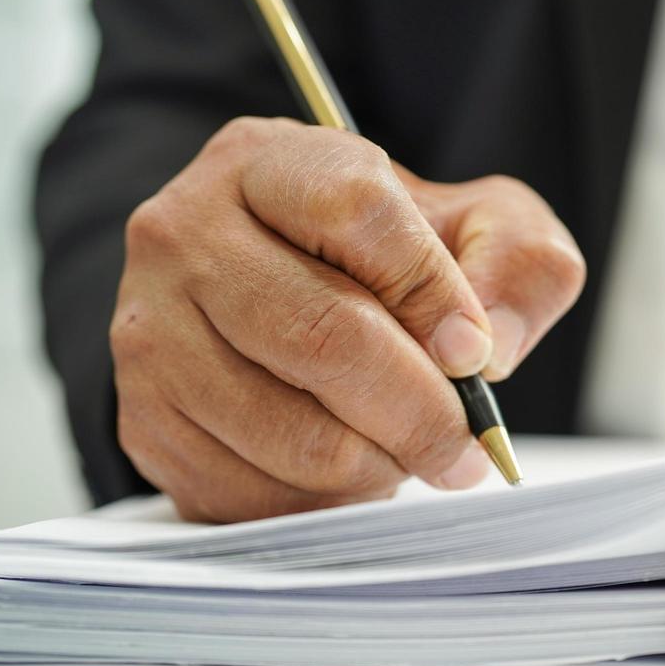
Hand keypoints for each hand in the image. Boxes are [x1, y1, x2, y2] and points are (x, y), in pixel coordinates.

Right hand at [112, 117, 584, 521]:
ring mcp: (152, 331)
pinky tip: (350, 469)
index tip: (478, 355)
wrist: (286, 300)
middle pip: (323, 336)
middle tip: (467, 446)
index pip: (356, 211)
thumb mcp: (477, 229)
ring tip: (405, 450)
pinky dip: (327, 503)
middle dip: (422, 411)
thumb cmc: (388, 263)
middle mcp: (185, 234)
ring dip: (380, 463)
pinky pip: (257, 494)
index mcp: (267, 162)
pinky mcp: (146, 421)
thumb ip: (519, 264)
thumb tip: (493, 348)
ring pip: (295, 433)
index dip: (433, 293)